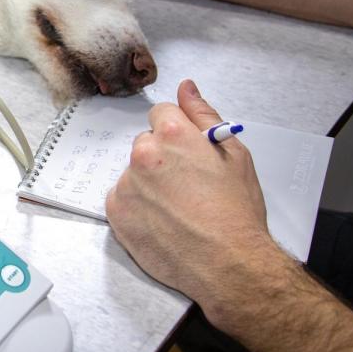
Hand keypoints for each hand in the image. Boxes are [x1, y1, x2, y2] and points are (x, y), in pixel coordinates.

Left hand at [105, 80, 287, 324]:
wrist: (228, 264)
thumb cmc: (236, 213)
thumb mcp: (233, 154)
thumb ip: (203, 115)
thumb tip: (186, 88)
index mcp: (172, 135)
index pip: (160, 115)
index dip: (177, 134)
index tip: (187, 153)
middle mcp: (144, 155)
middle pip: (145, 144)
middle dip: (162, 159)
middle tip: (187, 186)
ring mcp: (126, 184)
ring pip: (133, 173)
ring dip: (148, 184)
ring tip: (177, 209)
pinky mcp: (116, 212)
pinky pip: (122, 198)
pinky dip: (137, 207)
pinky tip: (162, 221)